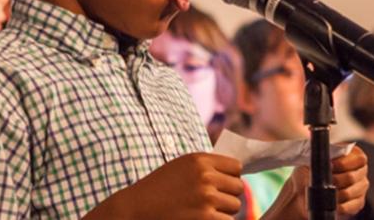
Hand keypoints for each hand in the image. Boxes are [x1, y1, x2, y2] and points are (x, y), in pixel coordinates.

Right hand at [83, 153, 243, 219]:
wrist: (135, 209)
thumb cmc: (158, 189)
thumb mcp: (181, 167)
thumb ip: (207, 167)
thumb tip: (239, 174)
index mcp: (200, 160)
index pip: (236, 167)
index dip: (230, 178)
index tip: (221, 185)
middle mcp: (205, 176)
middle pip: (238, 188)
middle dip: (227, 196)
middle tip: (210, 202)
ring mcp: (206, 197)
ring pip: (235, 206)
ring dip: (223, 211)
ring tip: (203, 211)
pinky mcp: (206, 217)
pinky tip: (201, 219)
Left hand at [265, 146, 369, 218]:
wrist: (303, 191)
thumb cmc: (308, 172)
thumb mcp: (310, 161)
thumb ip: (320, 158)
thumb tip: (326, 162)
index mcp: (353, 156)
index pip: (360, 159)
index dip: (345, 163)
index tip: (330, 166)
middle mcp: (360, 171)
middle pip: (355, 176)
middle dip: (337, 180)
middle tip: (325, 182)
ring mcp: (361, 187)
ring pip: (352, 192)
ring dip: (337, 194)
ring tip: (325, 194)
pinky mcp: (357, 202)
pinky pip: (353, 206)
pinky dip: (341, 206)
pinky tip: (332, 204)